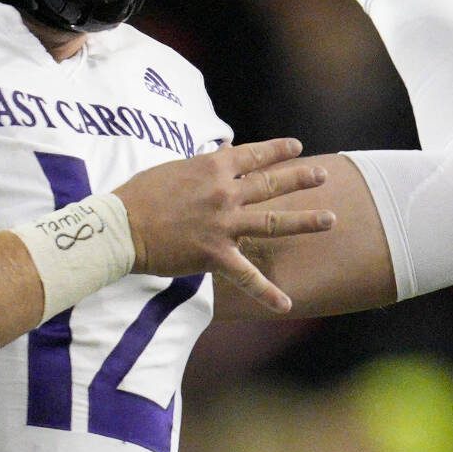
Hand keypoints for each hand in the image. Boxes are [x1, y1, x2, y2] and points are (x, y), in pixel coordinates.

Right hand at [112, 137, 333, 312]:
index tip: (296, 147)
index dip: (276, 150)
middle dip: (300, 177)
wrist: (122, 225)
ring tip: (331, 219)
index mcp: (211, 167)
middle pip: (271, 183)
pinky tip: (286, 304)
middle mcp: (224, 192)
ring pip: (273, 221)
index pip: (252, 155)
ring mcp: (224, 224)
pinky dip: (267, 292)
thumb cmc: (139, 194)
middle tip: (323, 174)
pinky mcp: (216, 254)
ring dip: (304, 220)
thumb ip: (198, 168)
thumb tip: (213, 163)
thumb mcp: (172, 168)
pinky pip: (247, 276)